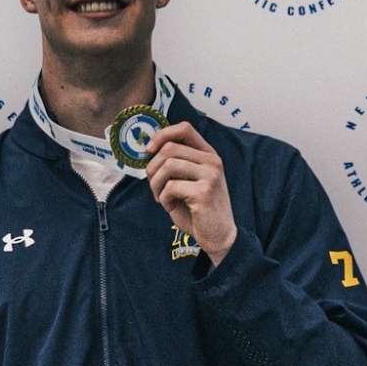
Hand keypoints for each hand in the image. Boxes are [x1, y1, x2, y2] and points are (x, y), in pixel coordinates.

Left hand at [145, 122, 236, 266]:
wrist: (218, 236)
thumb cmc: (198, 210)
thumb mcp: (188, 181)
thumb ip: (176, 163)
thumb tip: (148, 149)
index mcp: (208, 154)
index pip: (184, 128)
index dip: (162, 135)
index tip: (148, 150)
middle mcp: (212, 161)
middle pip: (169, 148)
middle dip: (152, 168)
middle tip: (154, 187)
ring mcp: (210, 175)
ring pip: (168, 165)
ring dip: (156, 184)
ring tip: (162, 197)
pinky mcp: (204, 192)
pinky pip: (170, 187)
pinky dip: (163, 199)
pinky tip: (171, 206)